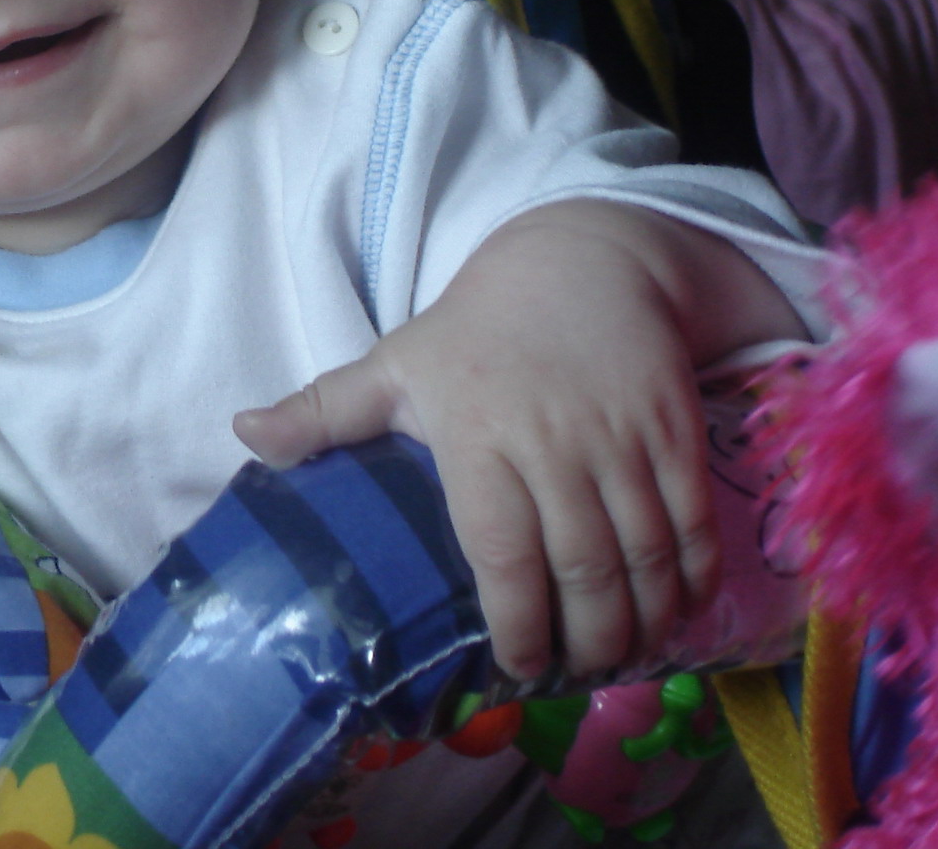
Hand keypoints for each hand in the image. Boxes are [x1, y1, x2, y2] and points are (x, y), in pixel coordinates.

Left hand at [234, 203, 792, 679]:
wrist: (581, 261)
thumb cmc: (476, 331)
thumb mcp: (394, 364)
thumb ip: (323, 411)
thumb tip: (244, 436)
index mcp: (476, 438)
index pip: (501, 552)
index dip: (518, 623)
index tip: (518, 667)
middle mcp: (553, 445)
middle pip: (584, 568)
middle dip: (588, 640)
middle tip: (578, 676)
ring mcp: (621, 440)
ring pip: (645, 555)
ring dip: (642, 623)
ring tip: (624, 658)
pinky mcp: (675, 432)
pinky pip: (693, 523)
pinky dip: (692, 580)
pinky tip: (677, 614)